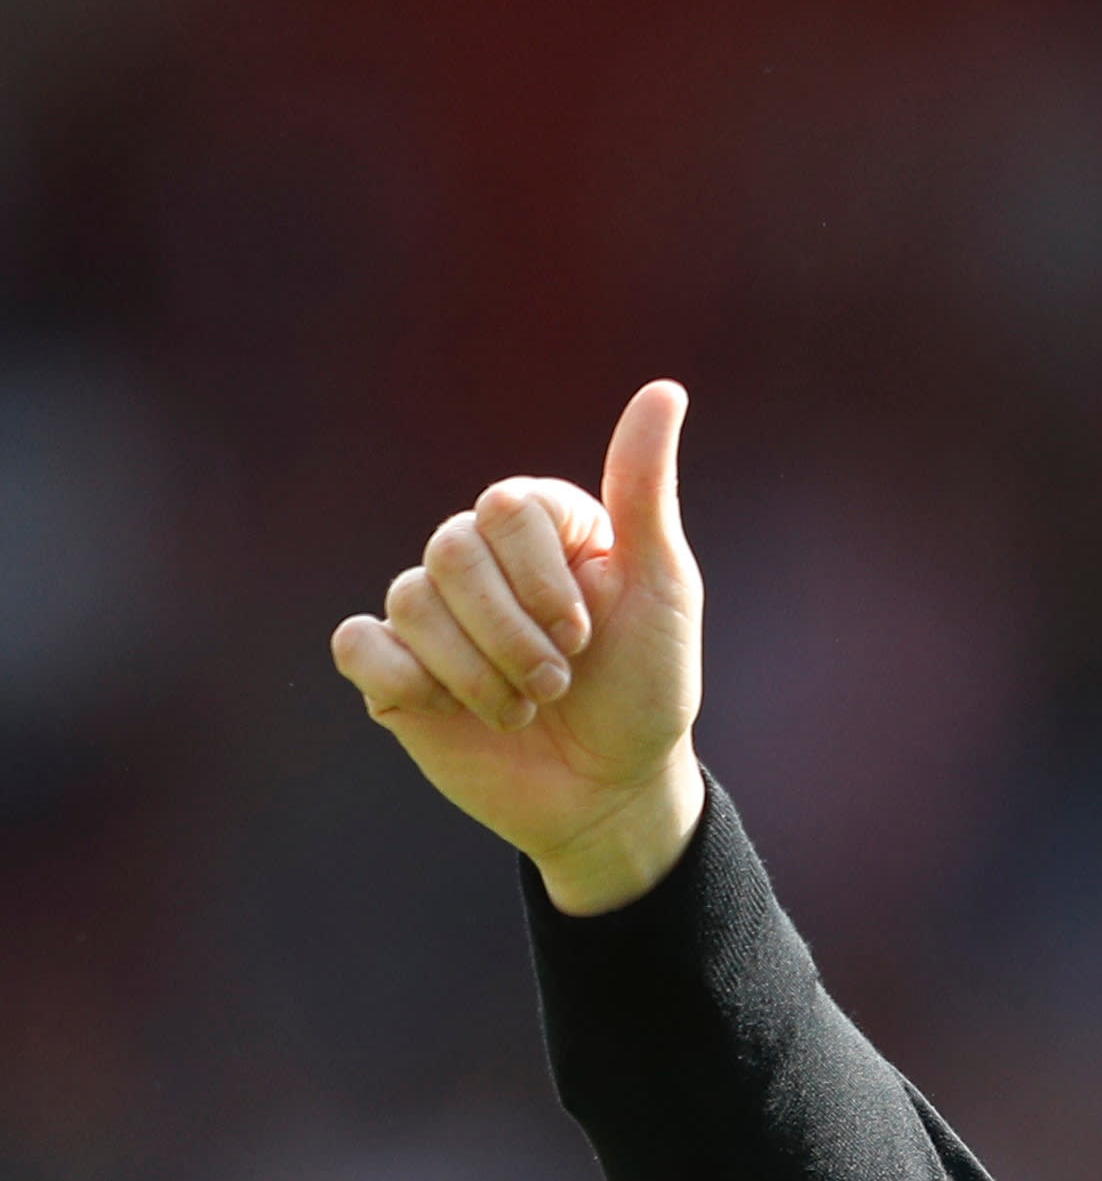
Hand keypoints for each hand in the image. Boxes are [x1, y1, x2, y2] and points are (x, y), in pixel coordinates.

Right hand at [331, 381, 705, 913]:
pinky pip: (358, 644)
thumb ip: (644, 490)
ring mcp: (431, 615)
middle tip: (559, 684)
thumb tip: (665, 389)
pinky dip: (407, 681)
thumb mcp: (662, 589)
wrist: (612, 790)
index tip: (585, 633)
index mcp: (538, 529)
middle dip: (514, 637)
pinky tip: (450, 710)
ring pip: (411, 603)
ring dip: (481, 675)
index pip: (504, 509)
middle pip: (450, 555)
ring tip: (526, 709)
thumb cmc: (646, 688)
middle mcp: (478, 561)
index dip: (541, 581)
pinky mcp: (393, 670)